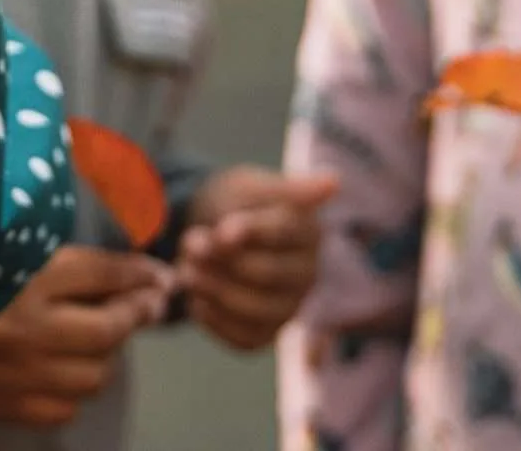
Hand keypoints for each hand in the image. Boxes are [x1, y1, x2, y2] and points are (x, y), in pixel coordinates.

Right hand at [0, 244, 173, 426]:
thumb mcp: (28, 253)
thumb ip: (86, 264)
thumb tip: (154, 276)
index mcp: (26, 276)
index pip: (104, 274)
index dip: (141, 277)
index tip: (162, 280)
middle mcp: (25, 326)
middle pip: (108, 331)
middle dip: (132, 318)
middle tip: (137, 309)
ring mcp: (14, 372)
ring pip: (94, 377)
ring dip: (104, 357)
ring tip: (93, 340)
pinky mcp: (1, 403)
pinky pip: (64, 409)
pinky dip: (72, 391)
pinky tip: (62, 370)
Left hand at [175, 165, 336, 348]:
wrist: (210, 230)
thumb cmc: (235, 204)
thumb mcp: (251, 185)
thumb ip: (283, 190)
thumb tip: (333, 182)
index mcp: (309, 232)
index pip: (283, 232)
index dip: (250, 232)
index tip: (222, 229)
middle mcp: (306, 275)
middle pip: (268, 274)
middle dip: (224, 261)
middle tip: (191, 246)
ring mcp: (288, 307)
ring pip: (256, 311)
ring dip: (214, 291)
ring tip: (186, 271)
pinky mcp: (265, 334)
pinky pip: (243, 339)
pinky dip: (214, 321)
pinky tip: (196, 299)